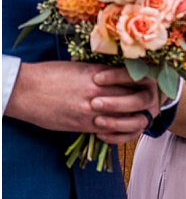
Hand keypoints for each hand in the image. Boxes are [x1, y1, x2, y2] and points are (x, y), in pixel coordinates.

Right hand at [5, 61, 157, 143]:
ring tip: (135, 118)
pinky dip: (117, 132)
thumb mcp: (82, 67)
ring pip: (129, 118)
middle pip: (139, 99)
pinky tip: (116, 129)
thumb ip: (104, 73)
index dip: (145, 83)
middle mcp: (101, 92)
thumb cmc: (51, 74)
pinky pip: (110, 132)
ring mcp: (93, 110)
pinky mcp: (83, 125)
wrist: (25, 90)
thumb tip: (120, 78)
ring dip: (135, 120)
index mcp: (102, 74)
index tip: (146, 86)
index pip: (138, 79)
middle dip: (146, 102)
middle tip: (146, 105)